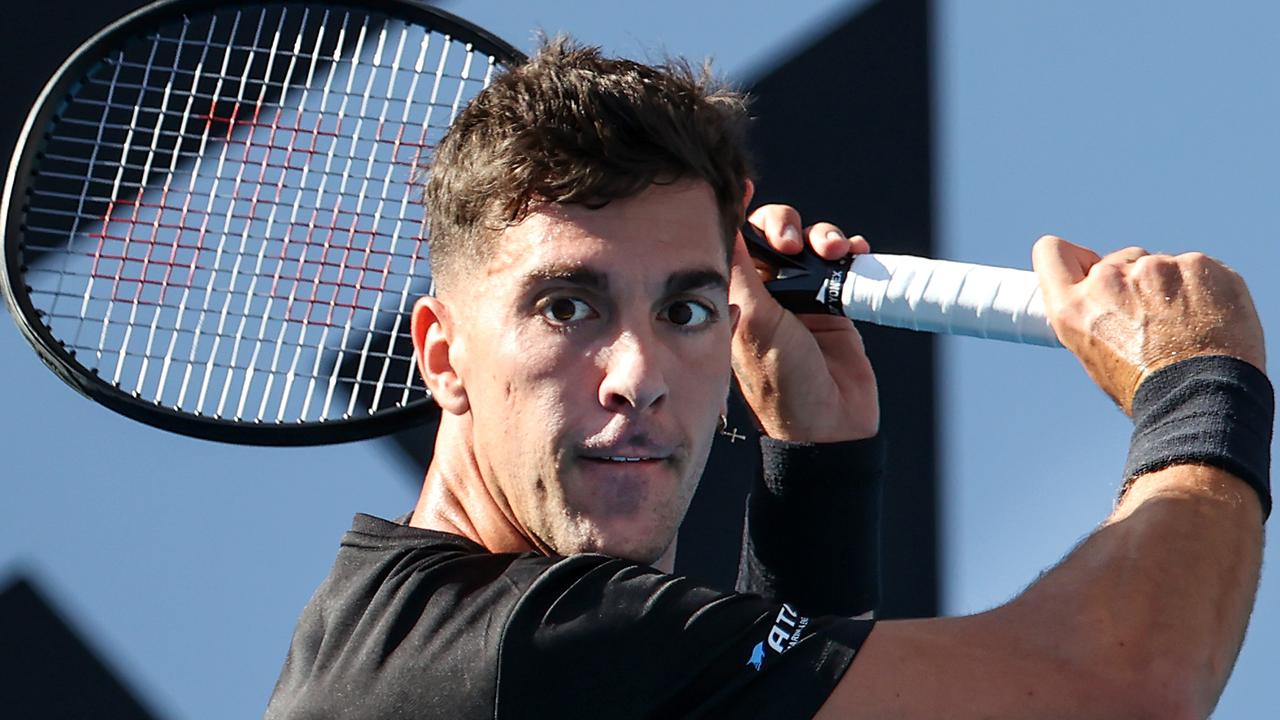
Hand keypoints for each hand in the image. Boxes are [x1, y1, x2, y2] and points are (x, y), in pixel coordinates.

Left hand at [729, 190, 878, 441]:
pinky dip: (852, 252)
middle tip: (792, 240)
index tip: (741, 184)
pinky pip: (845, 263)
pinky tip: (855, 254)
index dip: (741, 212)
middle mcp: (767, 291)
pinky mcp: (837, 304)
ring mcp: (803, 297)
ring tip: (834, 251)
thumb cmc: (780, 377)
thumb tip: (721, 219)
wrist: (827, 423)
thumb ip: (739, 267)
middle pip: (775, 233)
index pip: (735, 239)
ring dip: (824, 236)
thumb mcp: (752, 318)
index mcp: (737, 293)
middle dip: (787, 224)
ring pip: (812, 244)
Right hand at [1032, 235, 1265, 413]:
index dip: (1074, 259)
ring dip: (1170, 285)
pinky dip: (1202, 286)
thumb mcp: (1095, 358)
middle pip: (1118, 260)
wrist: (1205, 400)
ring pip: (1160, 264)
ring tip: (1188, 326)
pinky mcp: (1196, 265)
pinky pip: (1196, 267)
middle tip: (1154, 320)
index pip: (1052, 252)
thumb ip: (1093, 316)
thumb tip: (1108, 299)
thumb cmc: (1149, 391)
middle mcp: (1108, 280)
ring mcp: (1155, 267)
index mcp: (1074, 307)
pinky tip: (1210, 317)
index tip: (1089, 268)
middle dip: (1133, 282)